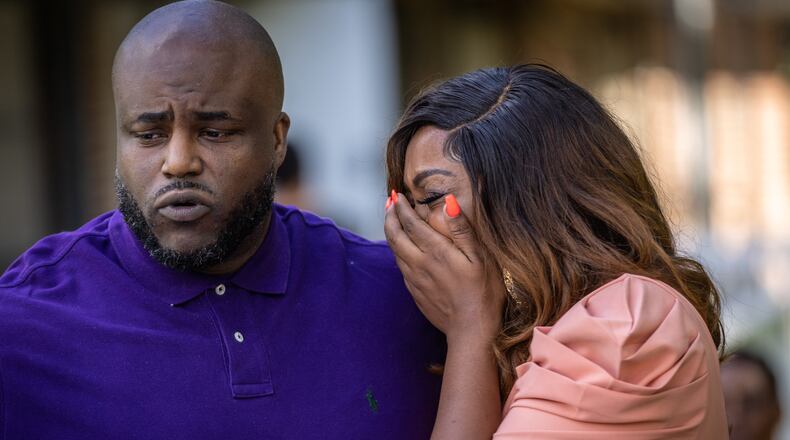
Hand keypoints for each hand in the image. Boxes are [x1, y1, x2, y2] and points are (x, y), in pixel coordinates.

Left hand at [384, 193, 504, 342]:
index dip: (402, 208)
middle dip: (390, 217)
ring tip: (391, 220)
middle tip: (389, 203)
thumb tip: (448, 202)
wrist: (472, 330)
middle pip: (395, 235)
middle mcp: (420, 264)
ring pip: (395, 251)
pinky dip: (397, 251)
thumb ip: (461, 229)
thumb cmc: (484, 293)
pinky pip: (400, 266)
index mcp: (436, 252)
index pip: (411, 223)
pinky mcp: (415, 292)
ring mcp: (415, 280)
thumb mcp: (480, 257)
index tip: (398, 195)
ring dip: (391, 232)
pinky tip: (402, 248)